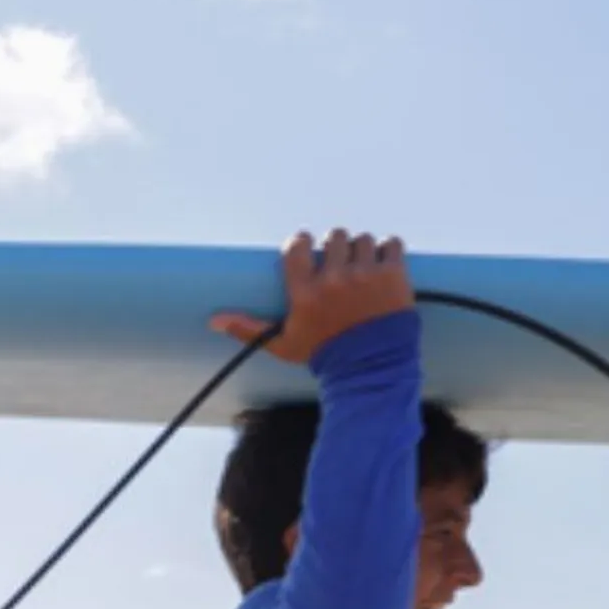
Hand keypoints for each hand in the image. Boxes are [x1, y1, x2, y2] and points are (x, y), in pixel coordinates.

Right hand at [211, 228, 412, 363]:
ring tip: (363, 266)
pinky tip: (384, 263)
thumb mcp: (283, 344)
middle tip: (339, 262)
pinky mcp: (393, 276)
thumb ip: (248, 329)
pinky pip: (392, 243)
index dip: (303, 242)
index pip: (298, 244)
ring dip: (362, 249)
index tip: (308, 250)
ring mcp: (366, 275)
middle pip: (334, 236)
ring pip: (363, 238)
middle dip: (336, 246)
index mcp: (306, 292)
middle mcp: (334, 279)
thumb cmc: (324, 357)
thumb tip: (214, 320)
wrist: (371, 371)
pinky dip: (388, 250)